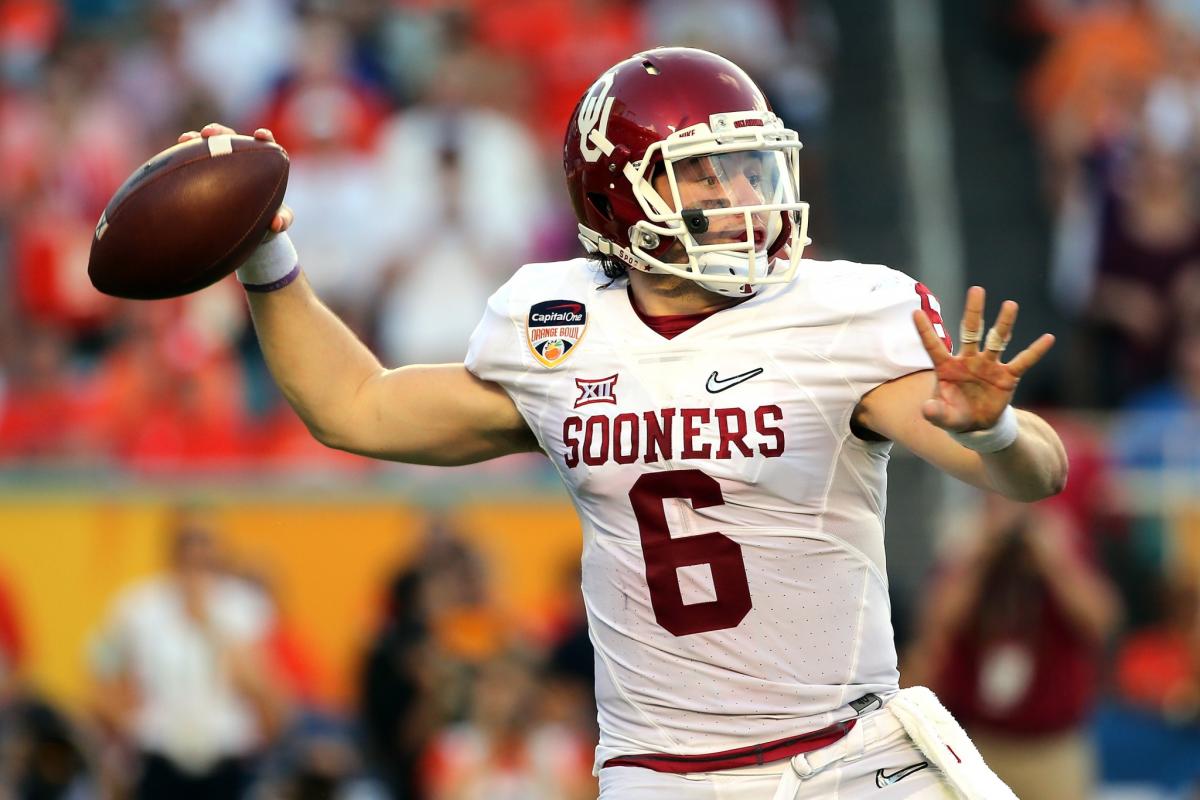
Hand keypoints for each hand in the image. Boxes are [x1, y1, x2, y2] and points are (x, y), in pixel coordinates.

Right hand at [178, 122, 293, 233]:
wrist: (246, 228)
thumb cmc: (266, 219)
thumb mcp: (277, 221)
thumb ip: (283, 219)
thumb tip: (276, 223)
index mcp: (261, 163)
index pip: (263, 144)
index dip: (263, 136)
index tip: (261, 135)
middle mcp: (238, 158)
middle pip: (228, 138)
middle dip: (218, 132)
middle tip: (209, 133)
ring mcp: (218, 163)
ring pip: (206, 146)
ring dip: (195, 140)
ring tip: (185, 140)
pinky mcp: (202, 171)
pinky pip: (191, 162)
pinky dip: (183, 158)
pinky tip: (171, 161)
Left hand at [912, 286, 1054, 432]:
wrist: (977, 425)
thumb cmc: (954, 415)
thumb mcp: (942, 417)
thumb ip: (935, 413)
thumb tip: (926, 409)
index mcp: (947, 367)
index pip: (933, 346)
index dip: (925, 331)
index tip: (915, 312)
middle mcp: (968, 360)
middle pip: (971, 331)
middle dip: (974, 312)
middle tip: (976, 290)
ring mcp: (989, 365)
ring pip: (997, 340)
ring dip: (1004, 324)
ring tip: (1010, 305)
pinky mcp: (1007, 376)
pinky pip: (1023, 361)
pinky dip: (1035, 351)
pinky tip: (1048, 338)